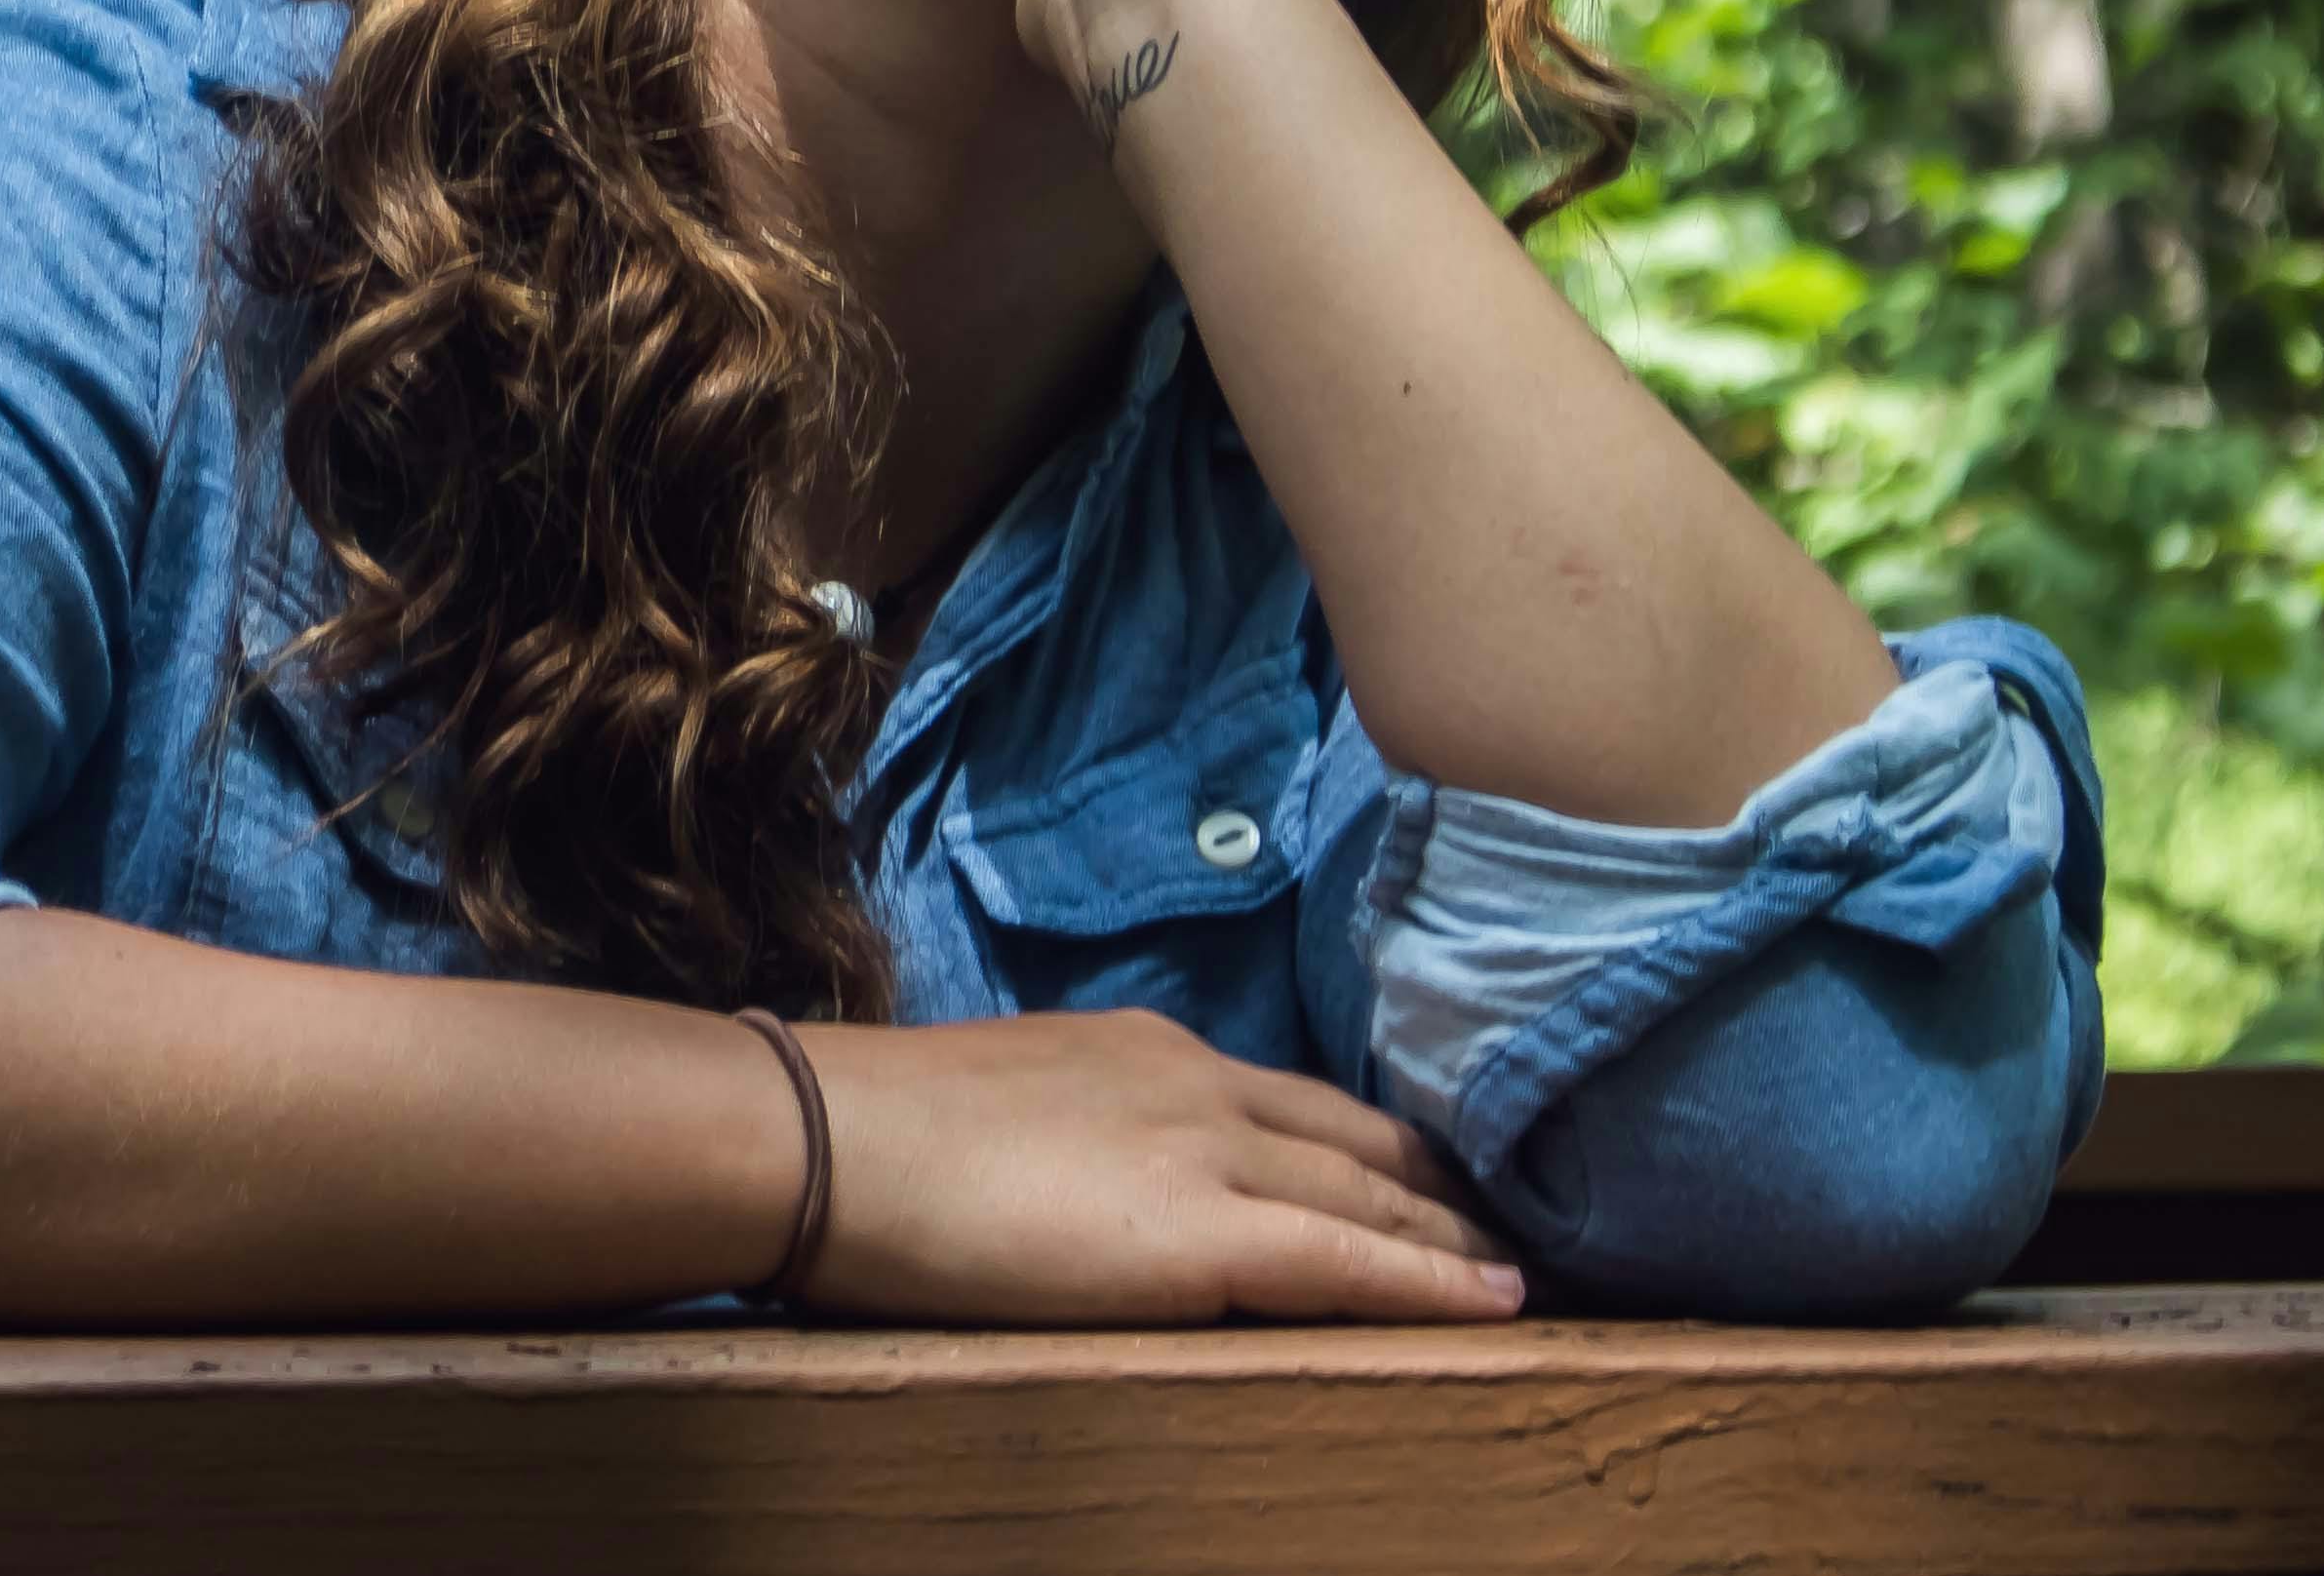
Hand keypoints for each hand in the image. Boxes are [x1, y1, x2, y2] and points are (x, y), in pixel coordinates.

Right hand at [794, 1007, 1524, 1324]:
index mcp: (1145, 1050)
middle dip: (1441, 1183)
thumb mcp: (1004, 1103)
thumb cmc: (878, 1133)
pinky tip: (1497, 1301)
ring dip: (1457, 1237)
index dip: (1373, 1143)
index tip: (1429, 1174)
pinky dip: (1436, 1283)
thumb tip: (1085, 1177)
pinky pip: (1353, 1262)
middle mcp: (1198, 1084)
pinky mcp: (1205, 1236)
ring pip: (1373, 1198)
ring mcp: (1208, 1154)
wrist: (828, 1139)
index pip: (1294, 1100)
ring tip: (1522, 1270)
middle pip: (1358, 1139)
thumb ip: (1072, 1130)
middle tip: (1511, 1222)